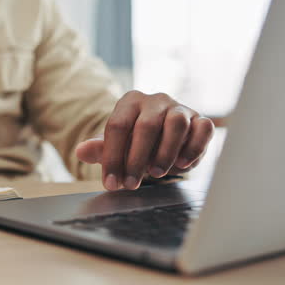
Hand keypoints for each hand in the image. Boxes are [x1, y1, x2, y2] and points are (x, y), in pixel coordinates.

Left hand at [76, 91, 213, 190]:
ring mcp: (179, 108)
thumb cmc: (133, 142)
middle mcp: (155, 100)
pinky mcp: (200, 120)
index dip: (113, 157)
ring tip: (157, 174)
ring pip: (176, 124)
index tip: (111, 183)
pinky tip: (182, 165)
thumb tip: (81, 151)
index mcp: (130, 102)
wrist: (161, 140)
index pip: (118, 126)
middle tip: (131, 184)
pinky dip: (194, 148)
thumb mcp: (113, 146)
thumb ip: (99, 149)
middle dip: (137, 159)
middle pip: (146, 126)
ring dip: (166, 152)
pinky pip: (203, 129)